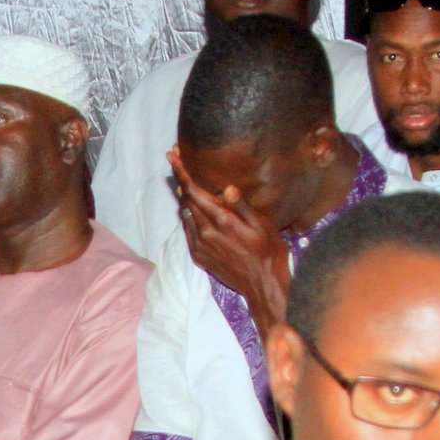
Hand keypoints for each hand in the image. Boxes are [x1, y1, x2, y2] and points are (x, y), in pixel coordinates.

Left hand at [169, 146, 292, 339]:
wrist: (262, 285)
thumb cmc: (268, 252)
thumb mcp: (262, 225)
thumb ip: (240, 206)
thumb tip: (225, 188)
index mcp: (221, 221)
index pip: (194, 191)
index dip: (182, 171)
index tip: (172, 155)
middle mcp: (206, 233)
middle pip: (186, 199)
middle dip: (180, 179)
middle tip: (177, 160)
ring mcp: (200, 246)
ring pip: (185, 214)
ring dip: (184, 197)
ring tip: (185, 182)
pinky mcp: (199, 256)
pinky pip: (188, 230)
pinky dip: (188, 215)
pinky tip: (192, 209)